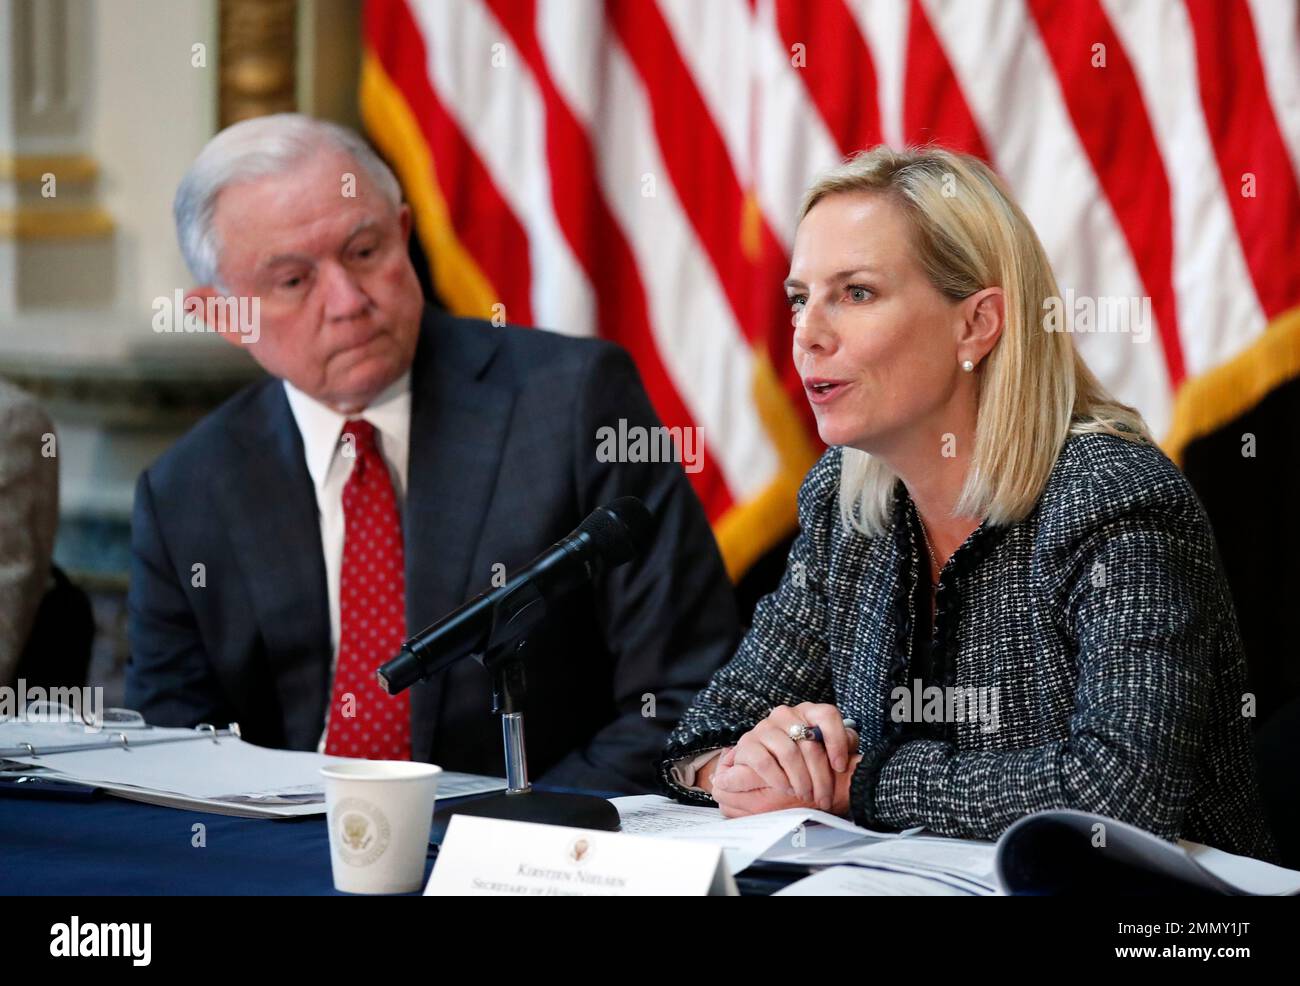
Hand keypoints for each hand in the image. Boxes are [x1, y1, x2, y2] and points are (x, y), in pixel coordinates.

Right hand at [727, 703, 858, 811]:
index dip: (836, 740)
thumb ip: (844, 747)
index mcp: (808, 712)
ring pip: (788, 752)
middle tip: (826, 797)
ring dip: (801, 779)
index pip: (827, 715)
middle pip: (809, 742)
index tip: (840, 766)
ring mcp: (765, 727)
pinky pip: (764, 761)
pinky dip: (778, 779)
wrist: (766, 771)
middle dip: (821, 776)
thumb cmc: (804, 762)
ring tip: (807, 795)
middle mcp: (786, 715)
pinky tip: (787, 788)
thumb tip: (854, 754)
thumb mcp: (828, 753)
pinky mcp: (747, 744)